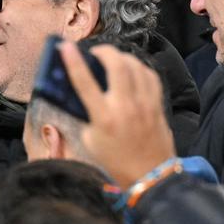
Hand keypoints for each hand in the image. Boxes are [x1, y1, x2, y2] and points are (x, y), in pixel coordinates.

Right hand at [61, 41, 174, 187]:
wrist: (150, 177)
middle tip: (95, 52)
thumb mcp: (90, 140)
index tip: (65, 46)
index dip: (73, 61)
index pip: (85, 82)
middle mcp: (125, 107)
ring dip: (122, 57)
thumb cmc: (115, 162)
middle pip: (117, 65)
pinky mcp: (157, 105)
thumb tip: (83, 95)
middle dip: (104, 51)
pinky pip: (150, 76)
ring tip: (113, 59)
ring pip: (136, 66)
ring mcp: (145, 104)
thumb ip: (86, 116)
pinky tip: (132, 69)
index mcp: (104, 118)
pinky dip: (139, 68)